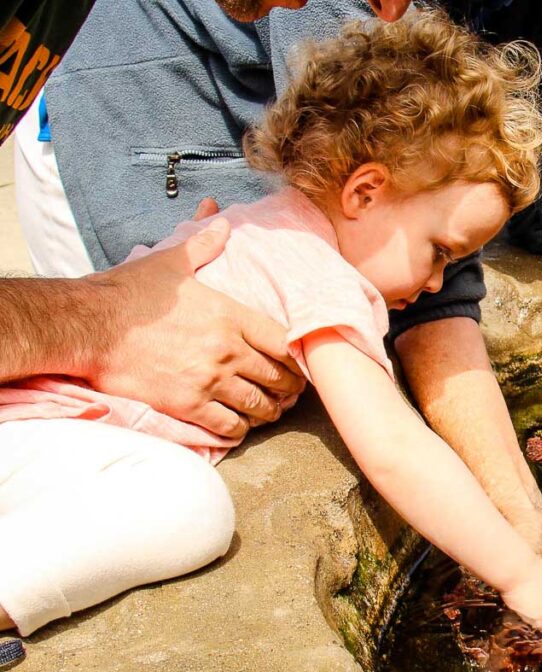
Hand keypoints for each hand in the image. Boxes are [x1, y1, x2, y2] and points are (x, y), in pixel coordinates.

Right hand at [84, 198, 304, 437]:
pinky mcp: (187, 404)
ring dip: (269, 410)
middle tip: (291, 392)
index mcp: (230, 315)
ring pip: (257, 404)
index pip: (282, 340)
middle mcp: (226, 350)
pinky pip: (228, 425)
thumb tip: (220, 220)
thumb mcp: (171, 262)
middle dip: (288, 386)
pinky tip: (241, 426)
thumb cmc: (128, 293)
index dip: (297, 355)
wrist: (88, 327)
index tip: (300, 361)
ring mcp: (208, 379)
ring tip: (272, 411)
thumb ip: (203, 245)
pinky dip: (240, 429)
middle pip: (276, 376)